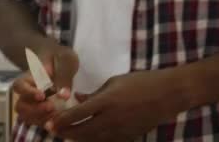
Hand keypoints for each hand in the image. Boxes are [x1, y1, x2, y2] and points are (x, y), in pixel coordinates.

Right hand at [13, 43, 78, 126]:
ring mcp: (33, 103)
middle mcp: (27, 92)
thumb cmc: (60, 57)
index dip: (28, 93)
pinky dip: (46, 123)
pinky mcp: (41, 111)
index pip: (19, 86)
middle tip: (51, 107)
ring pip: (26, 116)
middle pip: (20, 106)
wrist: (59, 60)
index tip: (42, 95)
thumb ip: (64, 75)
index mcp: (29, 77)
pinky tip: (59, 120)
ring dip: (39, 119)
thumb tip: (64, 95)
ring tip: (56, 116)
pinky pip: (38, 122)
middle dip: (34, 110)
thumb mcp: (65, 59)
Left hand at [45, 69, 185, 140]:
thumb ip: (94, 93)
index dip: (62, 120)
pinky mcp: (129, 137)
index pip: (78, 113)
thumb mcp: (114, 82)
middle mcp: (112, 118)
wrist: (168, 94)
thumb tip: (76, 98)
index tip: (50, 122)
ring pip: (93, 140)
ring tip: (64, 135)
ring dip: (76, 138)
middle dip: (64, 131)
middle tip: (51, 130)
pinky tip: (84, 138)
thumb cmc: (140, 82)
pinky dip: (93, 141)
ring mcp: (121, 130)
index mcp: (107, 101)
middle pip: (82, 131)